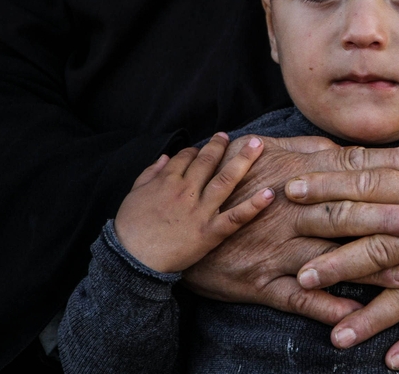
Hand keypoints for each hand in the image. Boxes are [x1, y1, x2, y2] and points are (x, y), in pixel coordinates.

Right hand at [114, 133, 273, 272]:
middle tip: (241, 137)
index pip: (186, 157)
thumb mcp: (133, 194)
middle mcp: (185, 191)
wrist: (131, 260)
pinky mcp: (209, 233)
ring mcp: (199, 211)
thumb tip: (166, 156)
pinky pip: (235, 217)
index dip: (199, 150)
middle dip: (224, 145)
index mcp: (167, 181)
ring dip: (243, 161)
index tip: (208, 147)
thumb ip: (150, 173)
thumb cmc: (129, 229)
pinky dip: (253, 206)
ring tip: (258, 146)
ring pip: (225, 181)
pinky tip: (269, 194)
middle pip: (208, 162)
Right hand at [181, 136, 398, 324]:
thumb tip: (347, 148)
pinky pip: (297, 299)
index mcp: (296, 176)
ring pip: (330, 258)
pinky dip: (326, 307)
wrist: (173, 223)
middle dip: (389, 218)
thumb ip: (307, 151)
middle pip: (347, 213)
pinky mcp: (261, 283)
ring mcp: (277, 250)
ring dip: (370, 268)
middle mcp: (291, 212)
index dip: (392, 164)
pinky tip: (356, 316)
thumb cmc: (228, 181)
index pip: (352, 167)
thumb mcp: (262, 153)